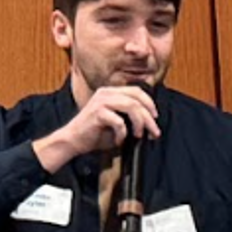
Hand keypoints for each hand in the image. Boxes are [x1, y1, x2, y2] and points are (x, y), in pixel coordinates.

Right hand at [32, 85, 160, 172]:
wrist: (75, 141)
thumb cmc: (97, 133)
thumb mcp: (118, 122)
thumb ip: (131, 117)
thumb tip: (152, 122)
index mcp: (111, 92)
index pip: (137, 91)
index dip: (150, 104)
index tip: (156, 118)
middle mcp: (106, 93)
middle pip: (137, 99)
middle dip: (149, 118)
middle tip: (154, 132)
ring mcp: (100, 101)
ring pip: (131, 106)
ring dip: (140, 123)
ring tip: (139, 135)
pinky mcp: (96, 113)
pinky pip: (118, 121)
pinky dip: (123, 133)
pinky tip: (119, 140)